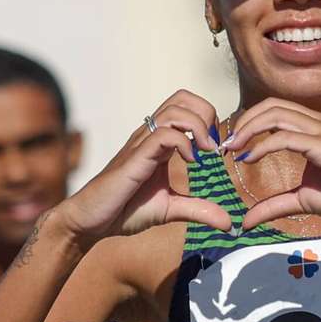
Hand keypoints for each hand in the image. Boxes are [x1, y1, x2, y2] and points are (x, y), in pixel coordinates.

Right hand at [56, 90, 231, 243]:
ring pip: (174, 110)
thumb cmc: (125, 210)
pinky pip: (162, 134)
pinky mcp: (134, 158)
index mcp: (159, 142)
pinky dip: (183, 142)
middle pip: (182, 98)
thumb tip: (228, 223)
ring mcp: (141, 144)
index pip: (186, 107)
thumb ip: (199, 210)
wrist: (92, 221)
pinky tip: (190, 162)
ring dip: (198, 126)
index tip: (217, 149)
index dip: (208, 119)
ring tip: (206, 152)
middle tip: (214, 145)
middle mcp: (150, 136)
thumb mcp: (171, 209)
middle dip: (207, 114)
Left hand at [225, 99, 320, 229]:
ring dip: (248, 129)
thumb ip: (274, 206)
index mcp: (314, 127)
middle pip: (271, 106)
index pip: (274, 110)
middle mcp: (318, 122)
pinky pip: (286, 137)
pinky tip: (249, 158)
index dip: (248, 122)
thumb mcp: (302, 201)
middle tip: (226, 144)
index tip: (231, 145)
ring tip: (233, 148)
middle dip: (243, 121)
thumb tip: (246, 222)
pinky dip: (263, 145)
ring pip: (276, 115)